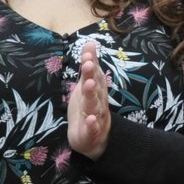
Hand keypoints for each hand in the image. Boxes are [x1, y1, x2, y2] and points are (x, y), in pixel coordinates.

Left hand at [68, 40, 110, 159]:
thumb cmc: (88, 109)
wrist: (92, 141)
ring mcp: (95, 117)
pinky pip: (92, 128)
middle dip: (91, 76)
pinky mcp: (91, 133)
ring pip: (94, 105)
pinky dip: (92, 124)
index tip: (87, 51)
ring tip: (88, 85)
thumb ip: (88, 67)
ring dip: (92, 95)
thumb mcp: (86, 86)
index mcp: (96, 90)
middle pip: (95, 88)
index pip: (94, 74)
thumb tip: (90, 43)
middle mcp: (98, 101)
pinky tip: (90, 120)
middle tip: (87, 64)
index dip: (91, 63)